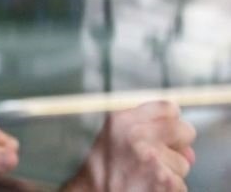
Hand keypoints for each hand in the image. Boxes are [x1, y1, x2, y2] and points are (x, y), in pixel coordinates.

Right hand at [62, 101, 195, 191]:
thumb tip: (188, 151)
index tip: (164, 133)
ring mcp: (151, 158)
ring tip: (145, 176)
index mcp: (122, 119)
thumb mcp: (113, 136)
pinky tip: (148, 188)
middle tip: (162, 155)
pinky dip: (168, 189)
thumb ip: (147, 131)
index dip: (171, 122)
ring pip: (183, 163)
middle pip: (185, 130)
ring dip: (170, 172)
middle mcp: (136, 134)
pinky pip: (180, 184)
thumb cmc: (104, 168)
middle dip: (180, 144)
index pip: (169, 108)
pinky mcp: (164, 182)